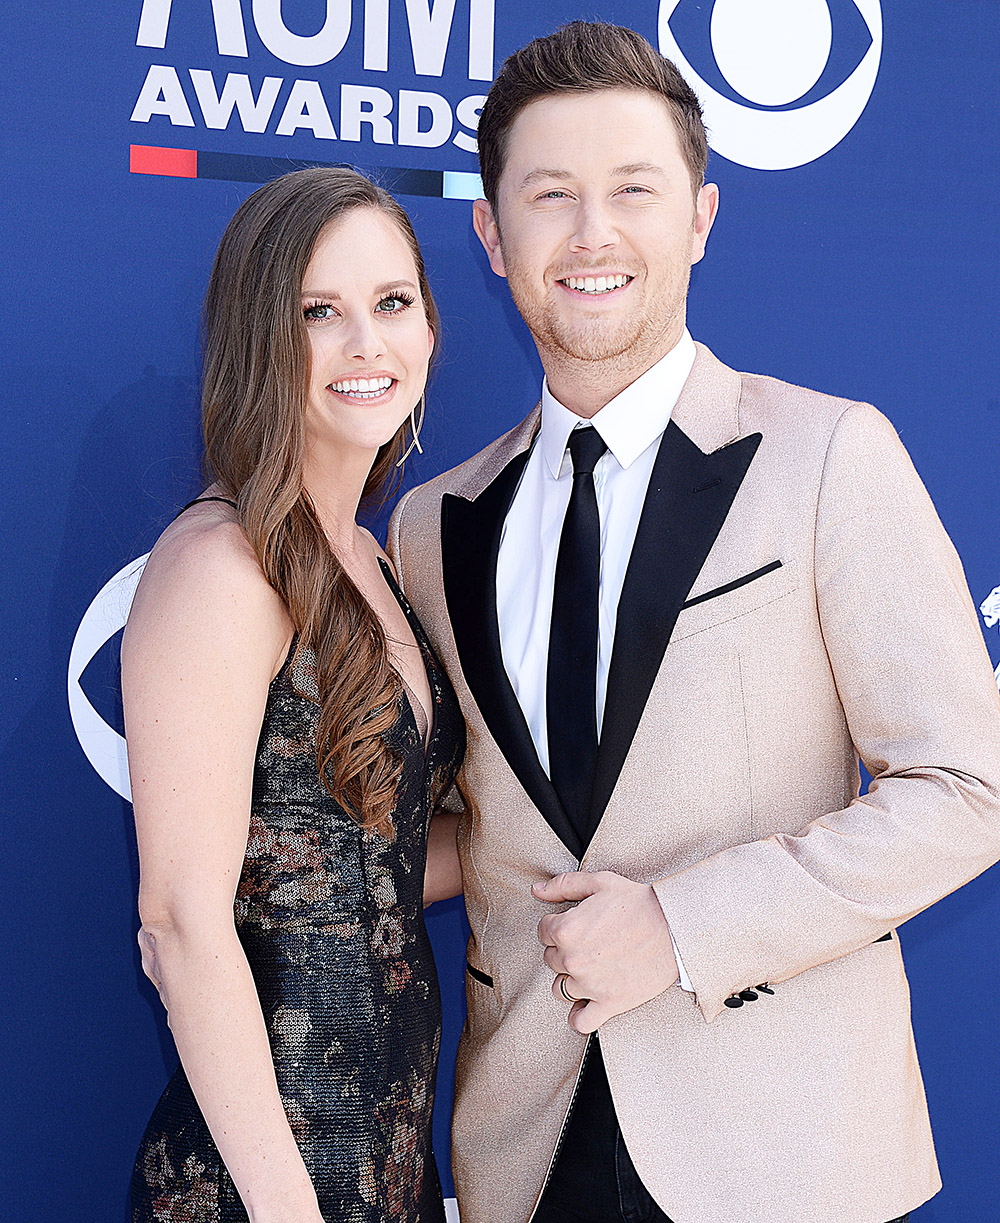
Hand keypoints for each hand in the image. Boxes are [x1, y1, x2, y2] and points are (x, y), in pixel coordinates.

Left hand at [534, 871, 678, 1033]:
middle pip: (550, 959)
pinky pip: (580, 1021)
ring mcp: (589, 985)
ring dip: (570, 979)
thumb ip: (563, 885)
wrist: (674, 928)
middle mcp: (572, 960)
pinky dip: (580, 1015)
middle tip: (589, 941)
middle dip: (564, 949)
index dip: (558, 924)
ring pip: (560, 989)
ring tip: (590, 967)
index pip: (543, 931)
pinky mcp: (609, 1004)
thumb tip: (537, 890)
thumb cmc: (639, 903)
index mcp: (566, 930)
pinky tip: (587, 1002)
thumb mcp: (600, 882)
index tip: (577, 923)